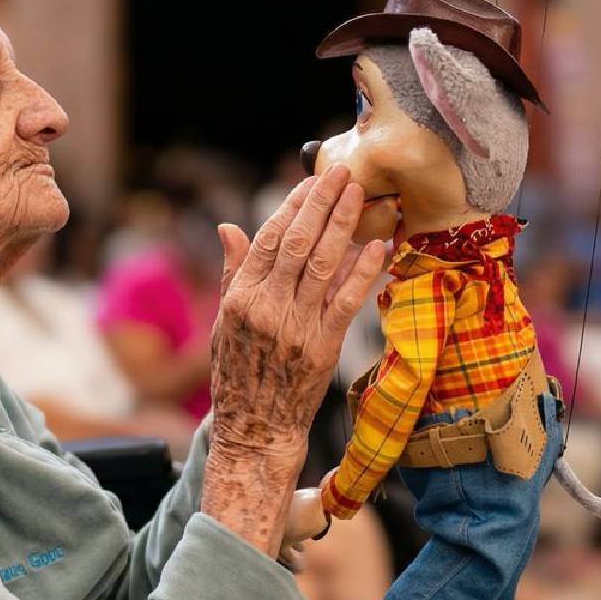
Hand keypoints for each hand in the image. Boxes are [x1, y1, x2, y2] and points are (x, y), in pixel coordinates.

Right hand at [200, 166, 385, 556]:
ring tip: (360, 195)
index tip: (311, 182)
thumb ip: (233, 272)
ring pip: (323, 264)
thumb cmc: (238, 371)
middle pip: (298, 243)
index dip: (292, 207)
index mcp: (240, 298)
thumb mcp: (224, 321)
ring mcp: (295, 327)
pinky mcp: (323, 347)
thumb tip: (228, 227)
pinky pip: (346, 301)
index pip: (268, 239)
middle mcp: (266, 307)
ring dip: (344, 225)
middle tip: (342, 172)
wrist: (255, 427)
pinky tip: (377, 245)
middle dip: (322, 203)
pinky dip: (362, 271)